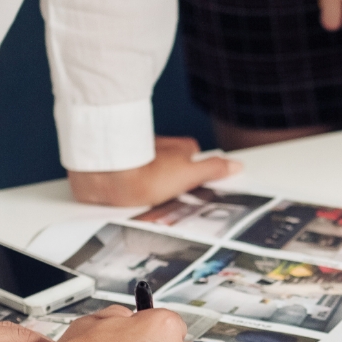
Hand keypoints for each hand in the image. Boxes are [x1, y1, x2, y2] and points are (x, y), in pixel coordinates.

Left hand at [67, 138, 242, 207]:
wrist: (105, 174)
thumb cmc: (145, 175)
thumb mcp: (188, 176)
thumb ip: (212, 170)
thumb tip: (236, 165)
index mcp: (180, 147)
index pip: (196, 154)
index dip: (196, 170)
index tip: (195, 184)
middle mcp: (160, 145)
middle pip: (174, 158)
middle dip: (173, 173)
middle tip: (172, 195)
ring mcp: (138, 151)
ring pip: (151, 163)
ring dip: (150, 175)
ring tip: (149, 196)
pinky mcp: (118, 161)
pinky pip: (130, 169)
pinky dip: (131, 178)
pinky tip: (129, 192)